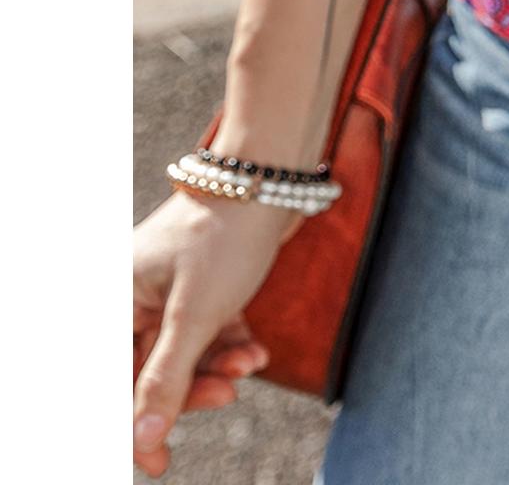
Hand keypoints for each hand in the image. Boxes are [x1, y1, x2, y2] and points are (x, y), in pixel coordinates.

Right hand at [133, 187, 298, 476]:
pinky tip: (257, 352)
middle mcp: (137, 296)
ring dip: (217, 368)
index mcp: (116, 298)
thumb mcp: (195, 314)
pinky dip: (231, 346)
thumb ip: (165, 379)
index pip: (114, 378)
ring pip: (184, 354)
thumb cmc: (227, 233)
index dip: (129, 423)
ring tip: (251, 365)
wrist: (272, 175)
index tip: (157, 463)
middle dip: (188, 390)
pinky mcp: (205, 285)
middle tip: (226, 398)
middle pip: (149, 371)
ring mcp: (171, 290)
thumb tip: (140, 441)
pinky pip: (209, 334)